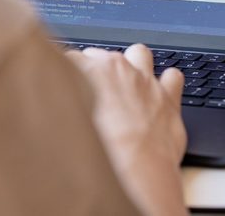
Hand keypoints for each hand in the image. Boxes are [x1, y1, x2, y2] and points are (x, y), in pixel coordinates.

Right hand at [69, 44, 186, 215]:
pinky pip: (172, 76)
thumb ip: (60, 108)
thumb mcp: (63, 128)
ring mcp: (147, 81)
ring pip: (139, 53)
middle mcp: (120, 70)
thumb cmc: (100, 154)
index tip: (66, 84)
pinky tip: (159, 94)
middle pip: (103, 55)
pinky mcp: (169, 98)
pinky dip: (166, 82)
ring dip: (132, 63)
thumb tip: (52, 109)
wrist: (135, 173)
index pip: (72, 58)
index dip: (68, 73)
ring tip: (124, 83)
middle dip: (96, 68)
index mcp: (91, 71)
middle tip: (91, 92)